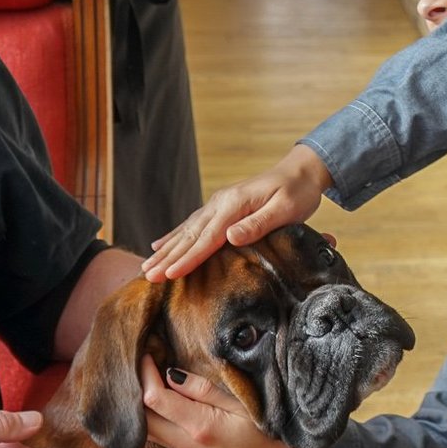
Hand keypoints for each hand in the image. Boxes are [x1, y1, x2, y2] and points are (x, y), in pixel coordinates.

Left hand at [137, 358, 271, 447]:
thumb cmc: (259, 431)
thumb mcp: (238, 403)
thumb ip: (203, 389)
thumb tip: (171, 374)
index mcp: (198, 425)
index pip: (156, 399)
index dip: (146, 374)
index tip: (148, 354)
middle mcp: (183, 441)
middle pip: (141, 416)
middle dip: (136, 388)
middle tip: (143, 364)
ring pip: (143, 427)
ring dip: (139, 403)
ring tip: (147, 377)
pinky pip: (152, 433)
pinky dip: (147, 414)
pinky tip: (155, 397)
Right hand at [143, 144, 331, 279]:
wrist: (300, 171)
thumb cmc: (297, 192)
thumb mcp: (286, 208)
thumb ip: (258, 223)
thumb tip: (230, 237)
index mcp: (234, 204)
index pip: (207, 238)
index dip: (187, 258)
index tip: (169, 274)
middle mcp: (220, 203)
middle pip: (190, 236)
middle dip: (167, 257)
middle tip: (147, 276)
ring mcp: (217, 204)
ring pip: (186, 231)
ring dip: (166, 250)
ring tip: (147, 266)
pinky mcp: (220, 208)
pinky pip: (192, 225)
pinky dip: (174, 237)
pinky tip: (160, 245)